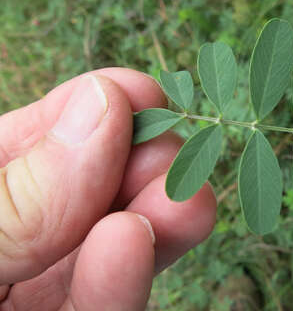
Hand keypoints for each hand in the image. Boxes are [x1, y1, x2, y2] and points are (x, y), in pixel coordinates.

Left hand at [0, 68, 215, 309]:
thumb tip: (102, 100)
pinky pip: (108, 308)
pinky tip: (136, 242)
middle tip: (169, 154)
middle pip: (98, 188)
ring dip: (159, 218)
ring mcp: (48, 290)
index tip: (140, 93)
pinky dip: (129, 279)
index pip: (43, 137)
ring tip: (183, 201)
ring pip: (120, 246)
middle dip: (141, 163)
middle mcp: (24, 238)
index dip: (93, 108)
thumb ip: (20, 189)